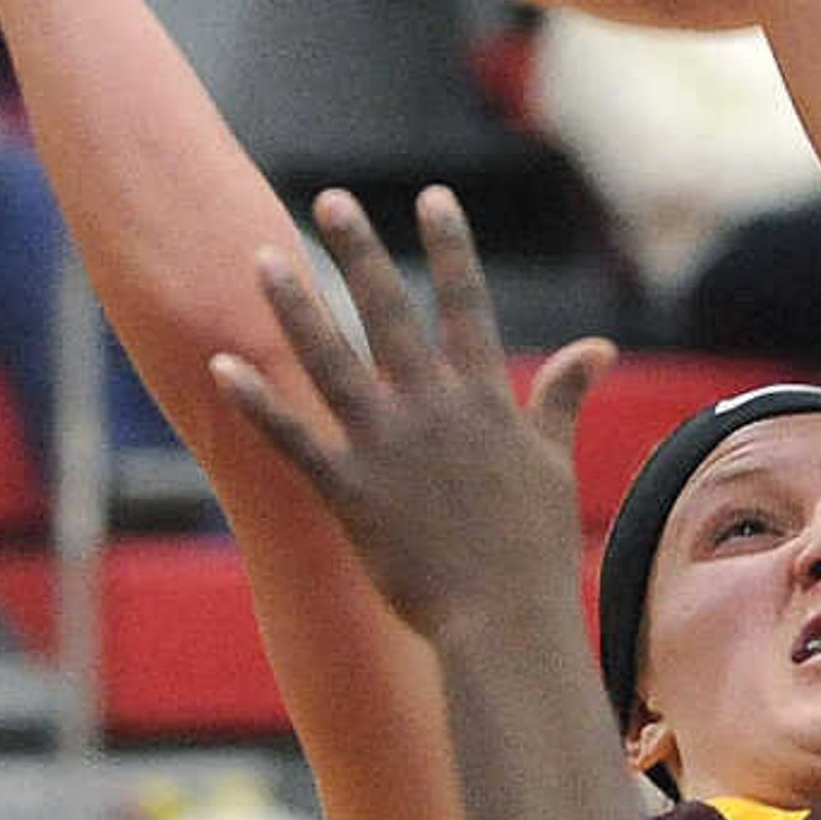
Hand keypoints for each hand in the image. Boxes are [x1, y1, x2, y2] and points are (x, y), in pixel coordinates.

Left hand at [215, 188, 608, 646]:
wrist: (505, 622)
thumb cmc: (533, 546)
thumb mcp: (552, 461)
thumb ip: (562, 397)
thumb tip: (597, 348)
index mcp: (485, 400)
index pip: (467, 305)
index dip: (450, 248)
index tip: (432, 198)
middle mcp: (433, 410)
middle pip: (390, 313)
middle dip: (360, 252)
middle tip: (332, 200)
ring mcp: (387, 449)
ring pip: (331, 361)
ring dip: (295, 307)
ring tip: (263, 259)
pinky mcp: (348, 492)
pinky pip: (293, 438)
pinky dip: (257, 402)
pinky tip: (223, 364)